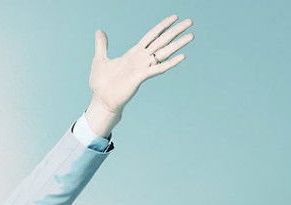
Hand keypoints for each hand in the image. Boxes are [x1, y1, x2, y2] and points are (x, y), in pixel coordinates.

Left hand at [86, 14, 192, 130]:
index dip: (163, 26)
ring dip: (178, 44)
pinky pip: (158, 68)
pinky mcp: (141, 77)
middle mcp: (141, 59)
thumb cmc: (101, 83)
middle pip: (162, 41)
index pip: (151, 36)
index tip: (174, 18)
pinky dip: (170, 62)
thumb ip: (102, 45)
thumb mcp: (100, 59)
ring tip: (191, 36)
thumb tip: (99, 31)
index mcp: (133, 53)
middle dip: (176, 31)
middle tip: (190, 22)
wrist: (101, 101)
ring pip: (164, 52)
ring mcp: (142, 68)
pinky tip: (182, 56)